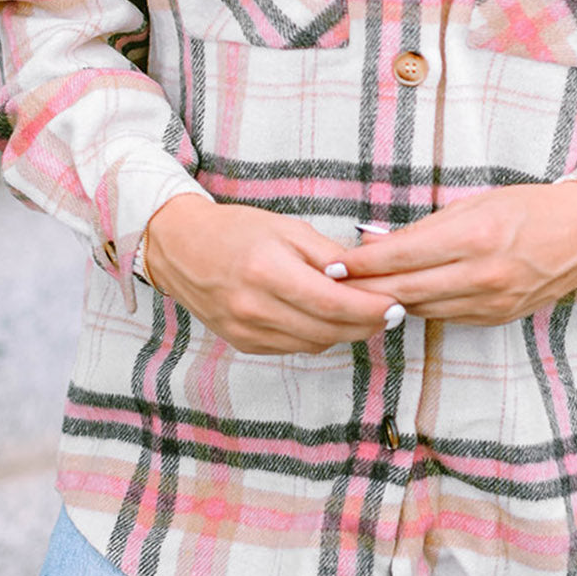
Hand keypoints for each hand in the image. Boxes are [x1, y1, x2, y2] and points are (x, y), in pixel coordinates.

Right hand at [143, 196, 401, 354]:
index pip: (333, 303)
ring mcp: (247, 330)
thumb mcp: (287, 229)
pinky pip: (294, 346)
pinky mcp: (243, 343)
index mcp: (268, 271)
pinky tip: (324, 316)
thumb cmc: (236, 231)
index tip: (396, 305)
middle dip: (366, 323)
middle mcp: (255, 307)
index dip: (370, 308)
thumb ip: (329, 256)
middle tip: (391, 311)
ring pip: (316, 343)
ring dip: (344, 331)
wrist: (180, 248)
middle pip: (329, 329)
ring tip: (361, 312)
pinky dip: (317, 334)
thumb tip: (368, 278)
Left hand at [336, 183, 576, 325]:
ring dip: (388, 301)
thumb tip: (376, 244)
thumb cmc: (526, 209)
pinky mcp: (495, 318)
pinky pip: (444, 316)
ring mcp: (490, 302)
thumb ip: (424, 229)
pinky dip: (420, 306)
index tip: (334, 264)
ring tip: (357, 293)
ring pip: (421, 308)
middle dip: (364, 288)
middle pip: (405, 289)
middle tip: (332, 284)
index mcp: (474, 237)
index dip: (362, 263)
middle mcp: (482, 274)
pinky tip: (401, 298)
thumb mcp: (474, 204)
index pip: (402, 256)